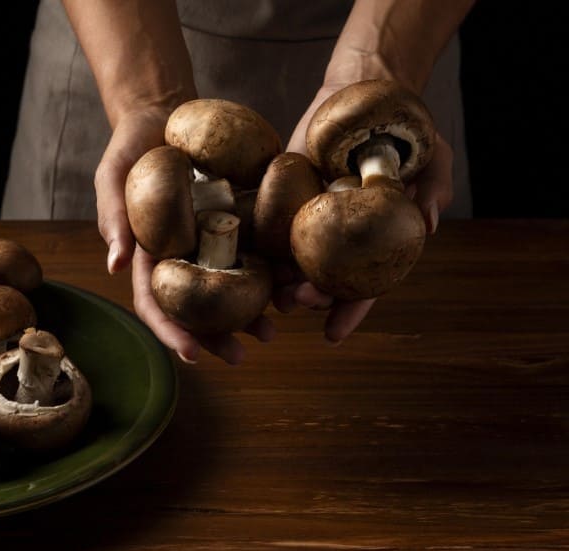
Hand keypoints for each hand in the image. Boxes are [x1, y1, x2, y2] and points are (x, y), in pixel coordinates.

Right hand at [95, 107, 274, 364]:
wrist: (164, 113)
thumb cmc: (131, 146)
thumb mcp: (113, 176)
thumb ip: (114, 217)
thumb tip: (115, 268)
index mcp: (150, 255)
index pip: (156, 303)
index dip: (172, 332)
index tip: (192, 355)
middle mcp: (181, 256)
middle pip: (197, 307)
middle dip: (216, 336)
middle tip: (240, 356)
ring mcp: (210, 240)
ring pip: (229, 286)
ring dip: (248, 313)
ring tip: (270, 332)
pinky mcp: (237, 219)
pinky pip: (255, 249)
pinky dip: (271, 270)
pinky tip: (289, 285)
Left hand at [281, 82, 454, 343]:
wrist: (364, 86)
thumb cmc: (405, 126)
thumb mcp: (431, 153)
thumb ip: (433, 186)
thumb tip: (430, 222)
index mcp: (376, 237)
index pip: (364, 284)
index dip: (350, 310)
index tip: (333, 333)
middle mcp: (342, 234)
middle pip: (324, 277)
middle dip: (310, 296)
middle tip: (297, 302)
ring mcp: (312, 215)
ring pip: (294, 258)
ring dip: (281, 280)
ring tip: (268, 295)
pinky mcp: (286, 192)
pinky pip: (271, 224)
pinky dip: (261, 244)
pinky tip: (249, 259)